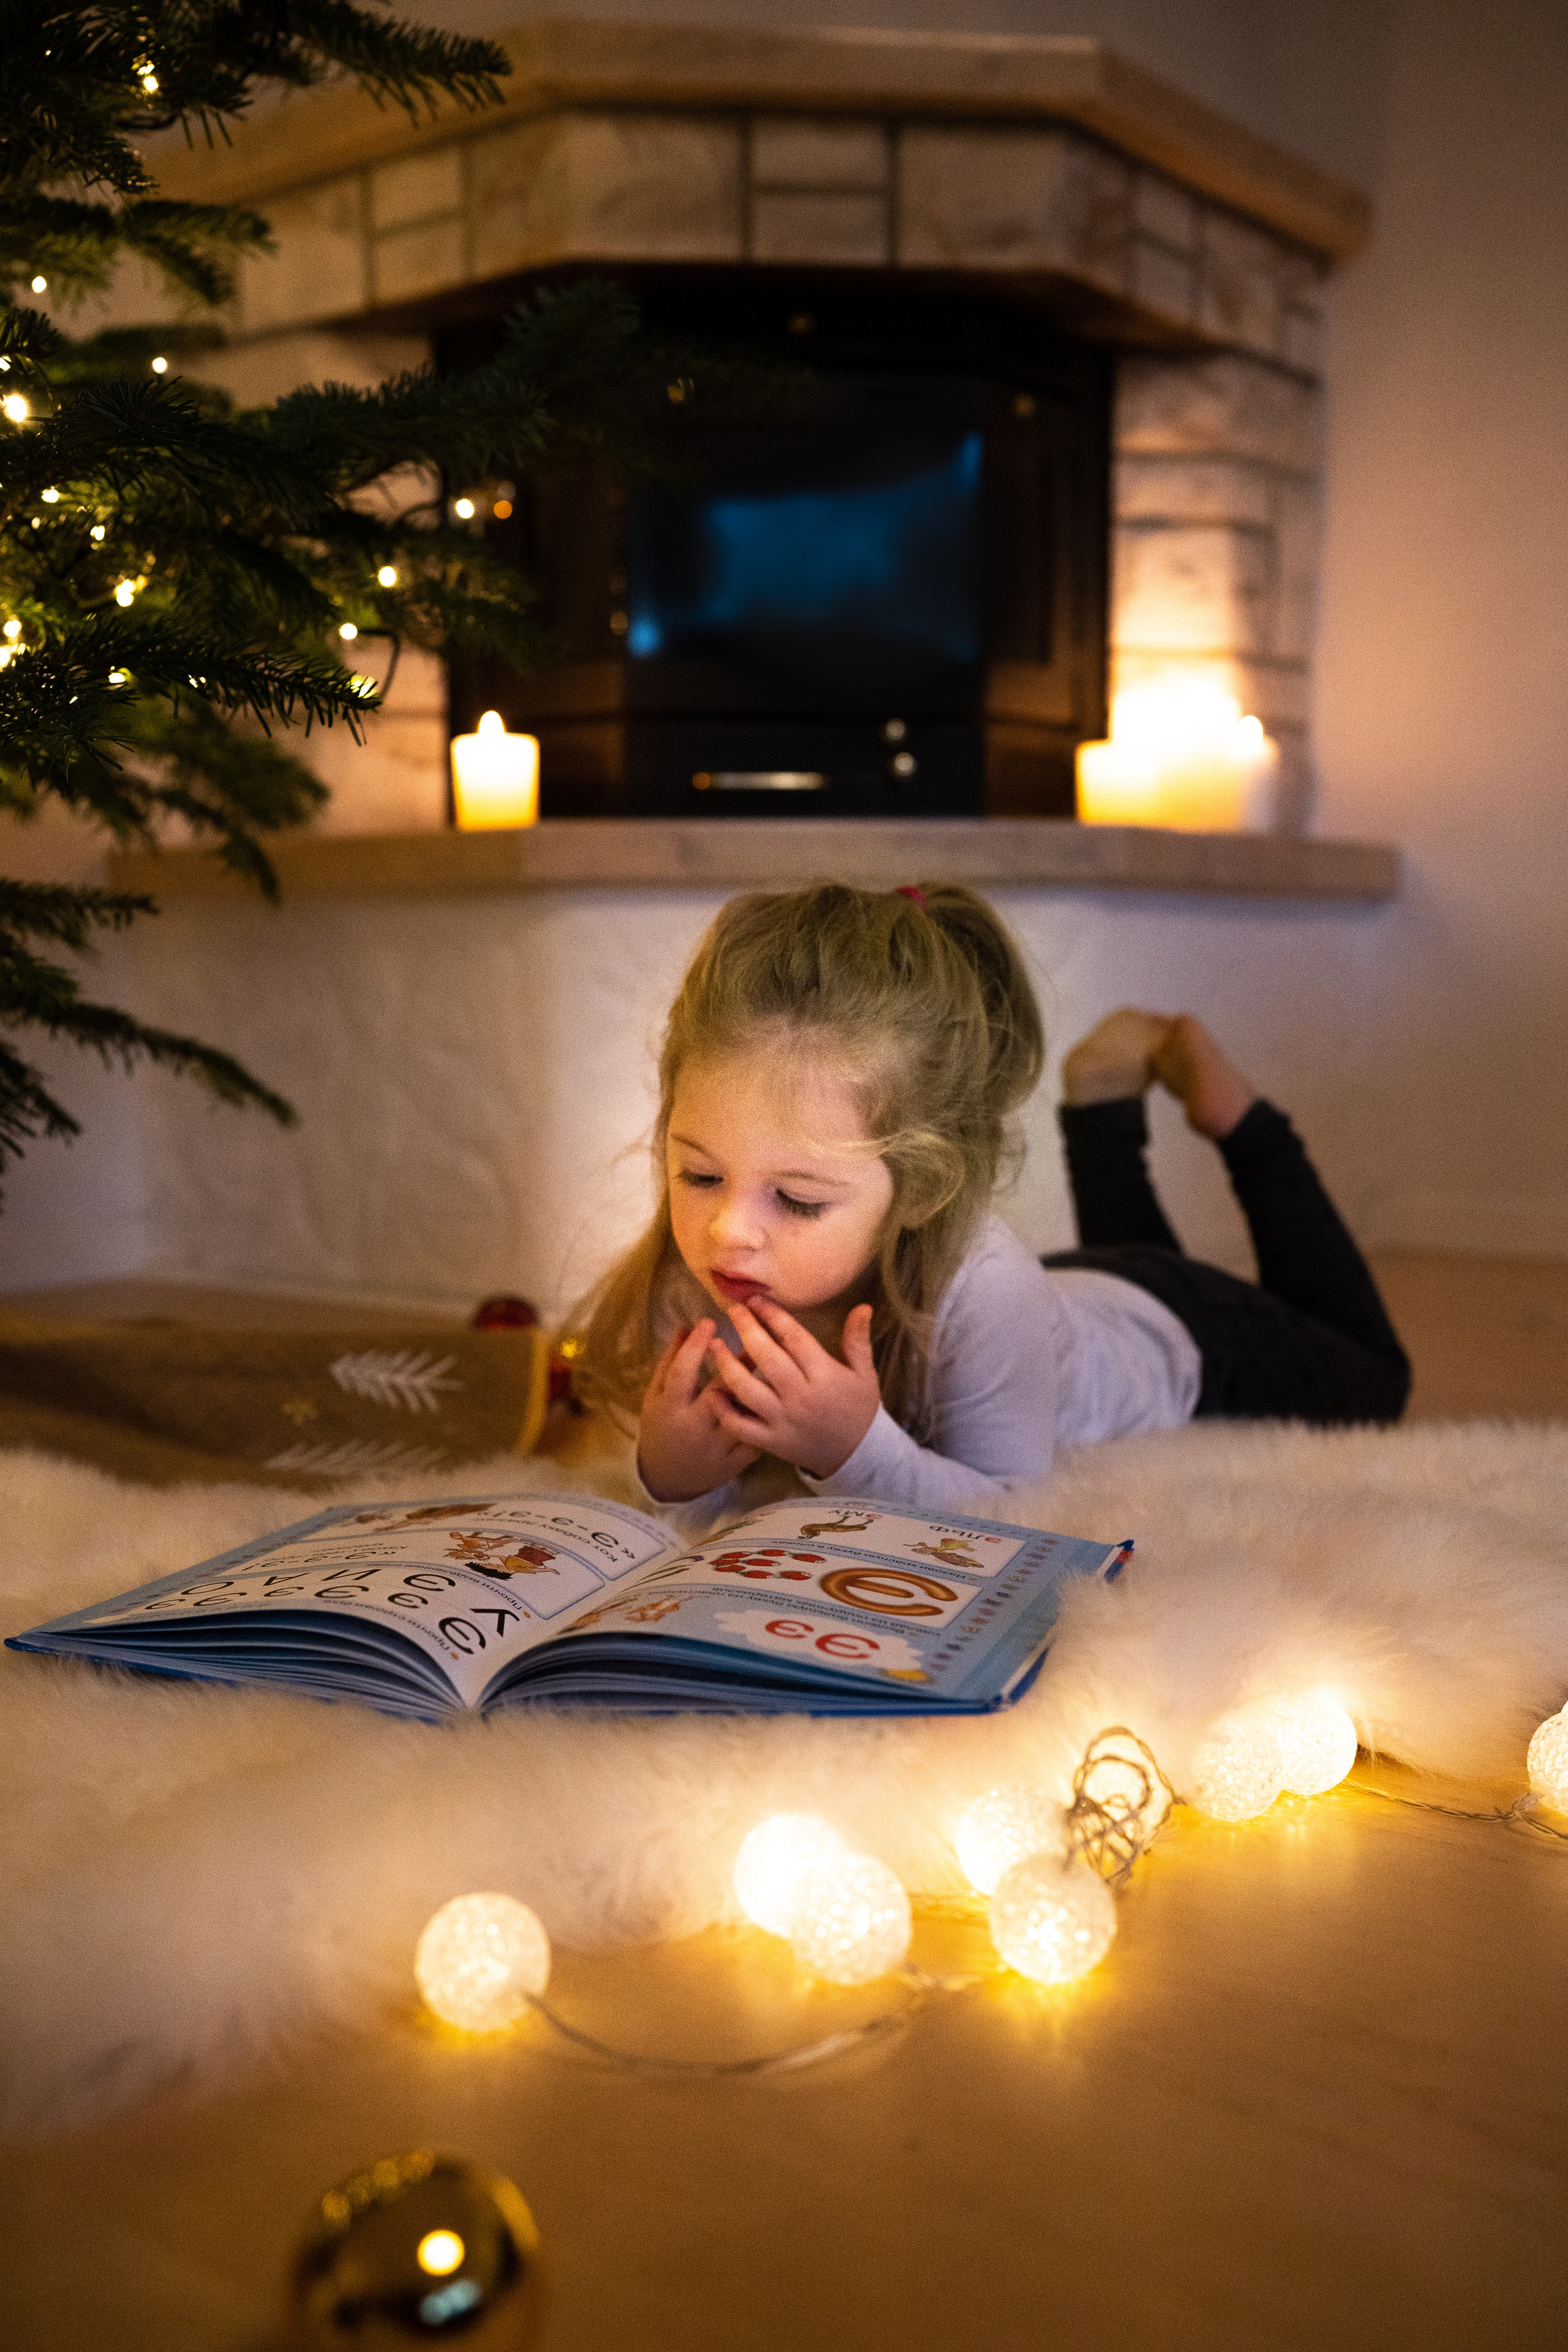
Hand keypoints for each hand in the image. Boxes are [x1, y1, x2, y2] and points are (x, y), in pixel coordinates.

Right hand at [637, 1321, 760, 1502]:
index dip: (695, 1346)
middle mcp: (695, 1426)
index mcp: (671, 1408)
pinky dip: (768, 1417)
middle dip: (738, 1362)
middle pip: (720, 1390)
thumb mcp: (655, 1396)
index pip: (681, 1372)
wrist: (668, 1478)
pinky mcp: (735, 1461)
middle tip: (755, 1337)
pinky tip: (778, 1397)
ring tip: (774, 1364)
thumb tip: (686, 1327)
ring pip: (744, 1413)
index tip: (710, 1322)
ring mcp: (717, 1446)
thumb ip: (669, 1362)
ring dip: (760, 1388)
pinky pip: (757, 1436)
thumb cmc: (661, 1428)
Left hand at [705, 1299, 880, 1478]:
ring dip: (727, 1366)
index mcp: (824, 1375)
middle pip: (768, 1358)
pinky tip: (712, 1392)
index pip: (795, 1339)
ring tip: (714, 1345)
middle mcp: (801, 1396)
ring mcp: (783, 1420)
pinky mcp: (771, 1441)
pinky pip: (742, 1426)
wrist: (857, 1456)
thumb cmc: (859, 1410)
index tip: (756, 1300)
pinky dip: (724, 1411)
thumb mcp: (864, 1374)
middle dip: (747, 1330)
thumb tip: (863, 1307)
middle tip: (732, 1309)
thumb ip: (858, 1341)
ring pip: (748, 1390)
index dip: (774, 1316)